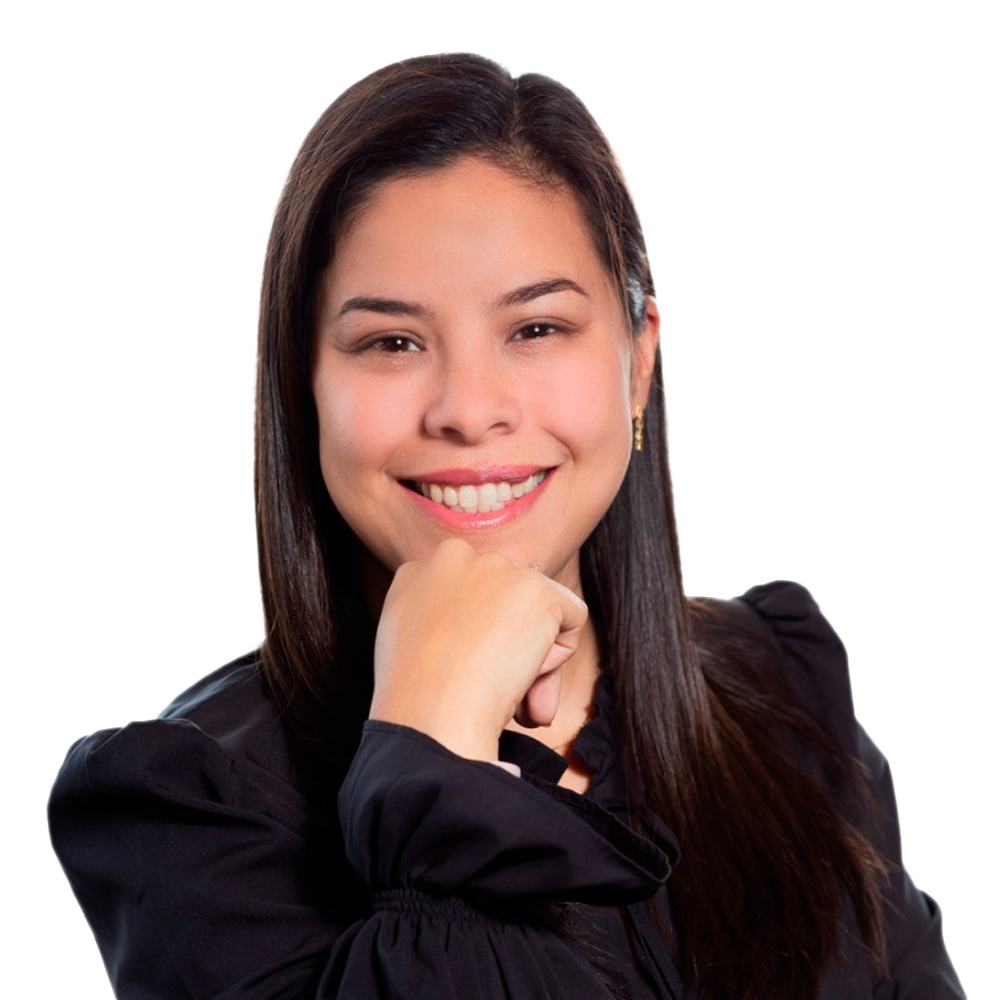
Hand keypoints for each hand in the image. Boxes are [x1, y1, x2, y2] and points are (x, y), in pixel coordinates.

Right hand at [368, 538, 588, 760]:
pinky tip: (524, 674)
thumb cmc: (416, 694)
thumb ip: (439, 618)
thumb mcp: (408, 643)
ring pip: (536, 609)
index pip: (467, 594)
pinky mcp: (535, 588)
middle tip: (494, 686)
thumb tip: (486, 627)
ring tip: (508, 689)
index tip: (464, 669)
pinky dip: (559, 655)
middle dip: (507, 640)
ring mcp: (497, 568)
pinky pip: (572, 617)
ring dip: (530, 651)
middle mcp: (456, 556)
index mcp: (419, 570)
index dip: (473, 635)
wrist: (430, 711)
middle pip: (504, 598)